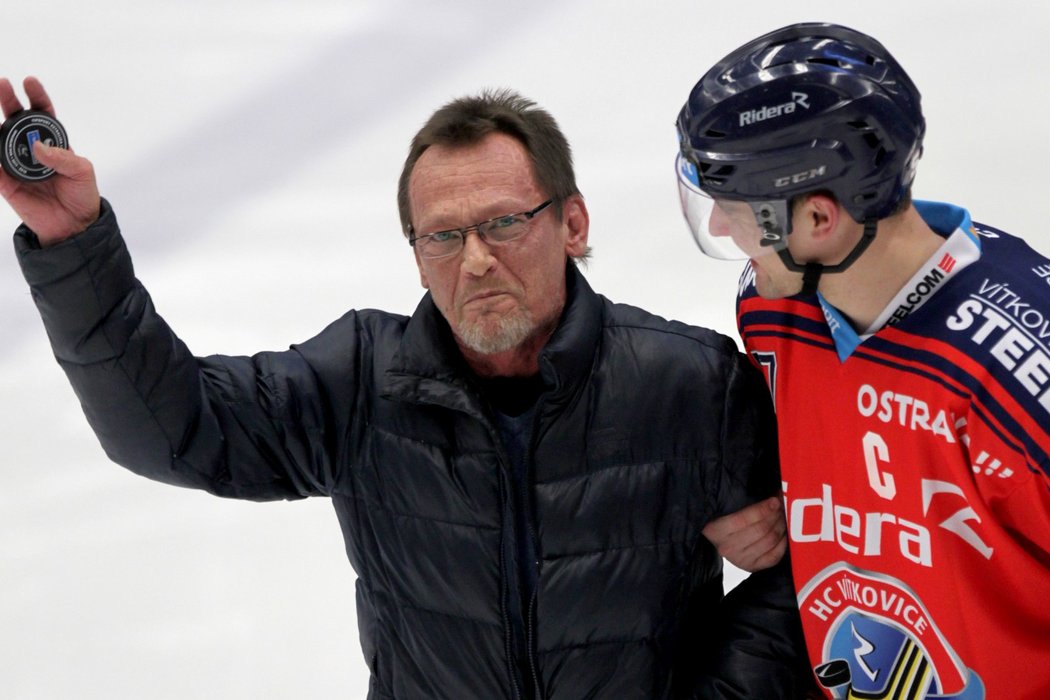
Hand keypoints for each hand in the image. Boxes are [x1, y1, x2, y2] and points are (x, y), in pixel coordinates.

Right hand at [0, 76, 99, 244]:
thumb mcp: (82, 172)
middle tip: (2, 84)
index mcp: (52, 143)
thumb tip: (37, 146)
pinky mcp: (6, 182)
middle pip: (15, 119)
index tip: (30, 81)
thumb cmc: (82, 196)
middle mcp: (31, 149)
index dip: (36, 96)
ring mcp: (17, 164)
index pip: (42, 114)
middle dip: (8, 100)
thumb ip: (63, 158)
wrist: (75, 226)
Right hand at [703, 496, 786, 571]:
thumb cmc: (722, 520)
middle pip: (760, 530)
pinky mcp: (752, 567)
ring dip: (781, 526)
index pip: (744, 519)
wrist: (718, 542)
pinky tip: (783, 533)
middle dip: (775, 516)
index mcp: (716, 530)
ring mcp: (740, 560)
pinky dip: (783, 543)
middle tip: (782, 507)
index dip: (763, 509)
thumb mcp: (725, 509)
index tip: (775, 500)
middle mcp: (727, 548)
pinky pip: (774, 556)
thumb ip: (744, 501)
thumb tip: (772, 494)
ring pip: (770, 541)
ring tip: (783, 517)